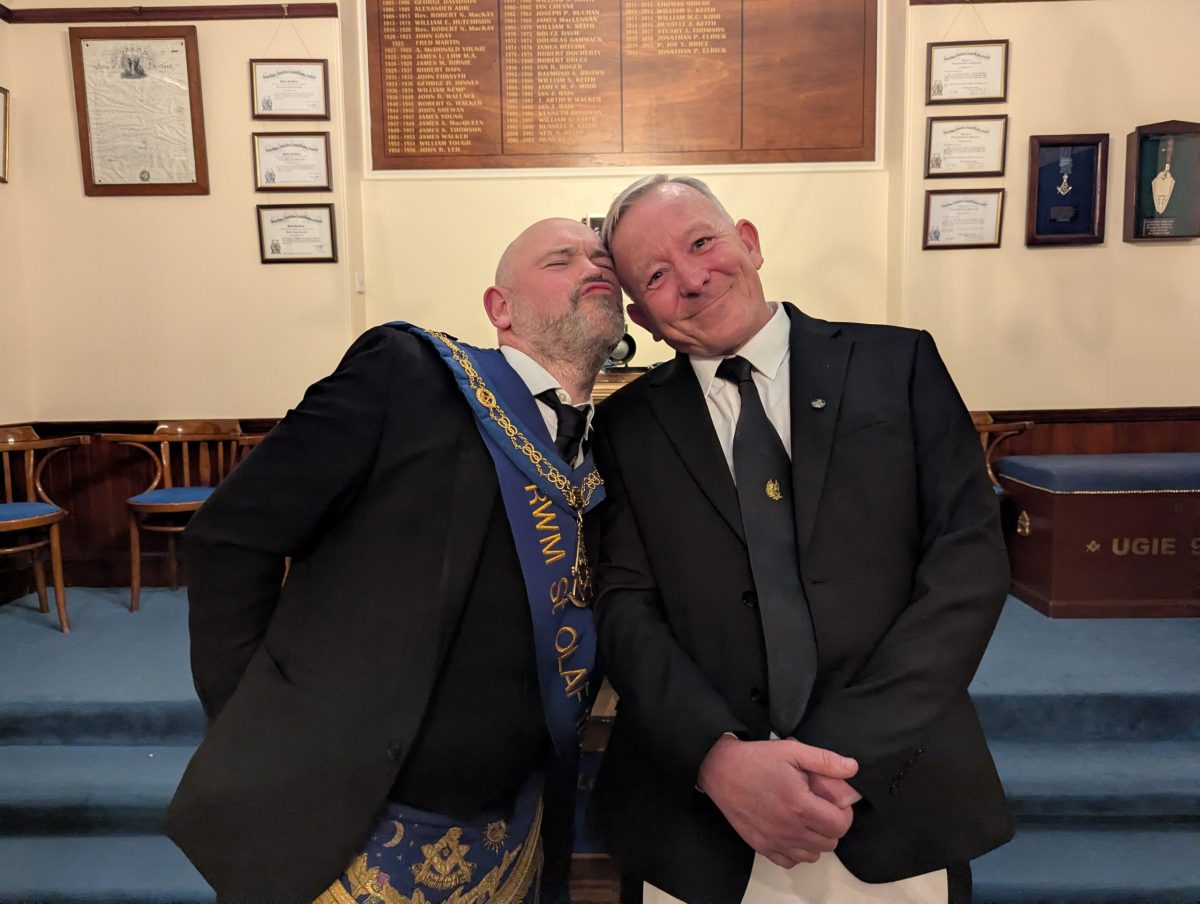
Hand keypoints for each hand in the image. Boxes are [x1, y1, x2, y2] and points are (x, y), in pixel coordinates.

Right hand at [696, 736, 857, 868]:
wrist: (720, 770)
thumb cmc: (757, 759)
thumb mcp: (792, 750)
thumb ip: (825, 760)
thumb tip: (853, 768)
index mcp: (800, 805)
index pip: (840, 825)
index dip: (843, 813)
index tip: (834, 801)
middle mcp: (789, 829)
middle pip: (830, 843)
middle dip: (831, 826)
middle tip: (820, 807)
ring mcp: (774, 841)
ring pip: (812, 856)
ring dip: (815, 840)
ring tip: (805, 819)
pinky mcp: (761, 847)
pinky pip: (790, 862)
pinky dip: (796, 851)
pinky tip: (790, 831)